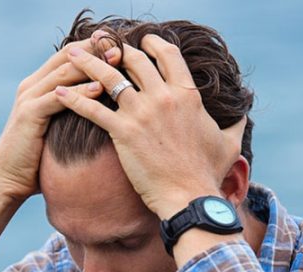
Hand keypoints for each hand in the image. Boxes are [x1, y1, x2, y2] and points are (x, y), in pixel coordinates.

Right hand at [0, 35, 110, 256]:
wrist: (6, 180)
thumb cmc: (35, 160)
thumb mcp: (57, 130)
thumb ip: (72, 114)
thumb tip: (102, 112)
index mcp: (39, 85)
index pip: (69, 56)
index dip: (94, 47)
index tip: (120, 43)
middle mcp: (32, 86)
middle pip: (68, 56)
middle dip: (95, 49)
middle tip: (122, 44)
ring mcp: (28, 98)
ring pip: (64, 72)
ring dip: (92, 65)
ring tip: (117, 60)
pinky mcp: (29, 115)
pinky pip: (58, 98)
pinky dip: (80, 92)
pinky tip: (100, 89)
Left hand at [56, 36, 245, 218]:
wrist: (189, 197)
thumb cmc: (208, 174)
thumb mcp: (229, 144)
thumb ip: (235, 124)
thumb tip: (244, 113)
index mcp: (187, 94)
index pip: (167, 55)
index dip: (151, 44)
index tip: (140, 42)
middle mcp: (163, 97)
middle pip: (134, 60)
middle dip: (115, 49)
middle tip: (100, 45)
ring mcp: (142, 113)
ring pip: (108, 77)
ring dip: (87, 62)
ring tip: (71, 55)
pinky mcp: (123, 132)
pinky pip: (92, 109)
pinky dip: (72, 99)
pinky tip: (57, 93)